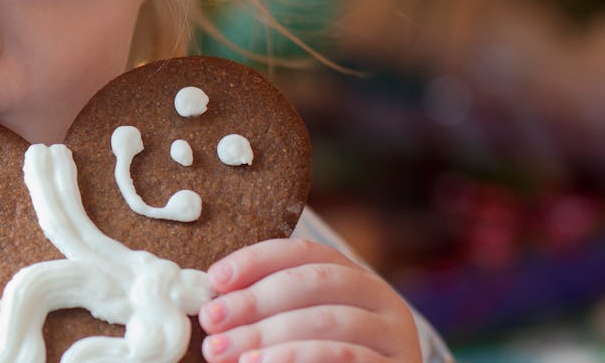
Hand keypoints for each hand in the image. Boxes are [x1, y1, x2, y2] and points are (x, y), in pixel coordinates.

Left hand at [197, 238, 420, 362]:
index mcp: (353, 277)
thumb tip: (214, 300)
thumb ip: (267, 312)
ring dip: (267, 335)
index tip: (214, 279)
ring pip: (327, 321)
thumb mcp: (294, 329)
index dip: (257, 260)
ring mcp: (393, 334)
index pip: (305, 253)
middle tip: (211, 319)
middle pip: (315, 282)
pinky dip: (298, 357)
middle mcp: (379, 297)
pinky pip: (345, 356)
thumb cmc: (315, 359)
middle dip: (255, 300)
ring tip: (222, 350)